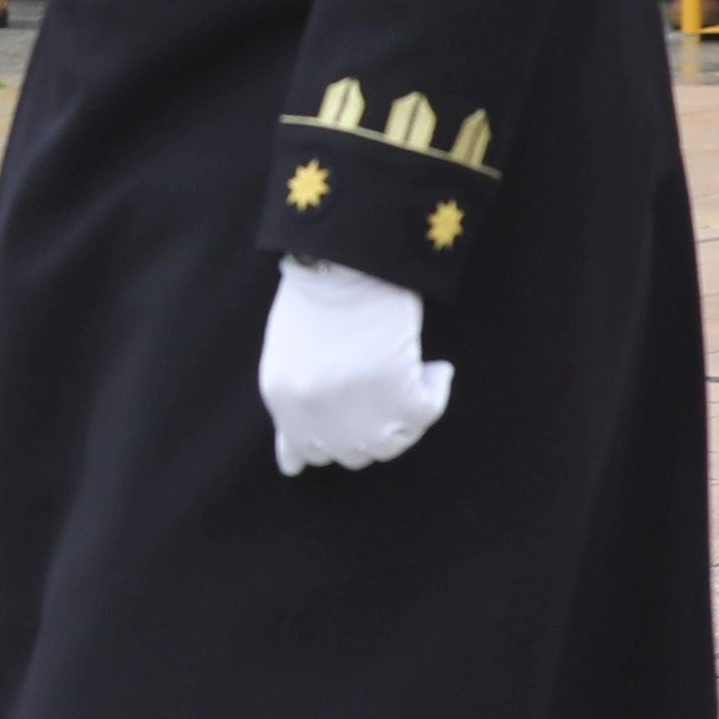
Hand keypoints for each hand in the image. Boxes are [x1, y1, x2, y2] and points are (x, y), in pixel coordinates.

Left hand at [257, 260, 451, 475]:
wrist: (349, 254)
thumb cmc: (320, 292)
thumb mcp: (287, 355)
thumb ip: (293, 407)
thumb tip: (293, 465)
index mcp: (283, 401)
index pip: (307, 453)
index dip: (336, 439)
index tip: (357, 418)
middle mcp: (314, 414)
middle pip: (353, 453)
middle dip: (371, 427)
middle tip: (385, 389)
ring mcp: (356, 409)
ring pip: (392, 443)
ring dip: (405, 414)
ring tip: (410, 374)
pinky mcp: (397, 391)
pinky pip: (427, 412)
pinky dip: (436, 390)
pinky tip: (434, 368)